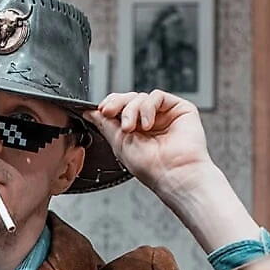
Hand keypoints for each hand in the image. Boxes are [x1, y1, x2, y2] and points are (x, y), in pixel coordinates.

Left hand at [83, 90, 211, 195]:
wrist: (172, 173)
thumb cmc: (149, 166)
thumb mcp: (118, 143)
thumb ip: (105, 124)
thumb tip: (90, 112)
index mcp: (134, 131)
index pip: (119, 108)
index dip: (109, 105)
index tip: (101, 110)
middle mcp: (149, 121)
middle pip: (128, 99)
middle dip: (117, 105)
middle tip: (109, 113)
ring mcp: (164, 115)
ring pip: (140, 97)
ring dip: (131, 110)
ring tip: (131, 128)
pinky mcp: (179, 109)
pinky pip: (157, 96)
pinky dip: (147, 107)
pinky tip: (147, 124)